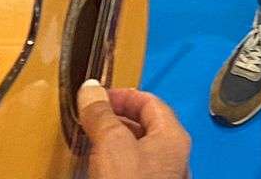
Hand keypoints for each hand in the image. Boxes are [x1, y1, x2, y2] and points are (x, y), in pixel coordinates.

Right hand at [76, 83, 190, 178]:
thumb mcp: (112, 143)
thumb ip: (102, 114)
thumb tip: (90, 89)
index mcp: (173, 137)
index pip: (151, 101)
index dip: (123, 95)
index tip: (97, 97)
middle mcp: (172, 157)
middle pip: (144, 126)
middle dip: (115, 119)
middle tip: (90, 118)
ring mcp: (160, 177)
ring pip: (136, 150)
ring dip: (111, 142)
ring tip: (88, 142)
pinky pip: (130, 171)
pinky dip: (112, 164)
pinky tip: (95, 169)